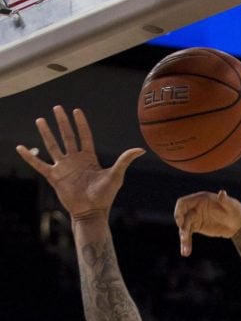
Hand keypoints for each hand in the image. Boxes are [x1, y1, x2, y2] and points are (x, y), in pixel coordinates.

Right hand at [16, 106, 143, 220]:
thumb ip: (125, 160)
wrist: (92, 212)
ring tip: (40, 120)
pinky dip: (29, 157)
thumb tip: (141, 149)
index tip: (77, 110)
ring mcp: (64, 167)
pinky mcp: (54, 177)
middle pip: (67, 136)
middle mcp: (75, 160)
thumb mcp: (116, 175)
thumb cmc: (105, 196)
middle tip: (57, 107)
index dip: (81, 124)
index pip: (84, 136)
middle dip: (62, 122)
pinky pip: (39, 164)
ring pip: (53, 146)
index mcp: (89, 158)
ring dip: (46, 133)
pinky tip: (19, 148)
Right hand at [174, 189, 240, 256]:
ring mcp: (195, 218)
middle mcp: (195, 207)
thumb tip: (222, 193)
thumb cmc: (236, 211)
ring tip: (185, 251)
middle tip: (184, 238)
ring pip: (184, 228)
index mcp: (200, 199)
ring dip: (184, 239)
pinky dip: (187, 243)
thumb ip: (225, 201)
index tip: (180, 222)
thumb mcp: (231, 206)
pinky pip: (188, 235)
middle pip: (182, 217)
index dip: (179, 211)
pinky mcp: (197, 227)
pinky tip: (186, 252)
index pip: (183, 203)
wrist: (239, 223)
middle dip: (182, 228)